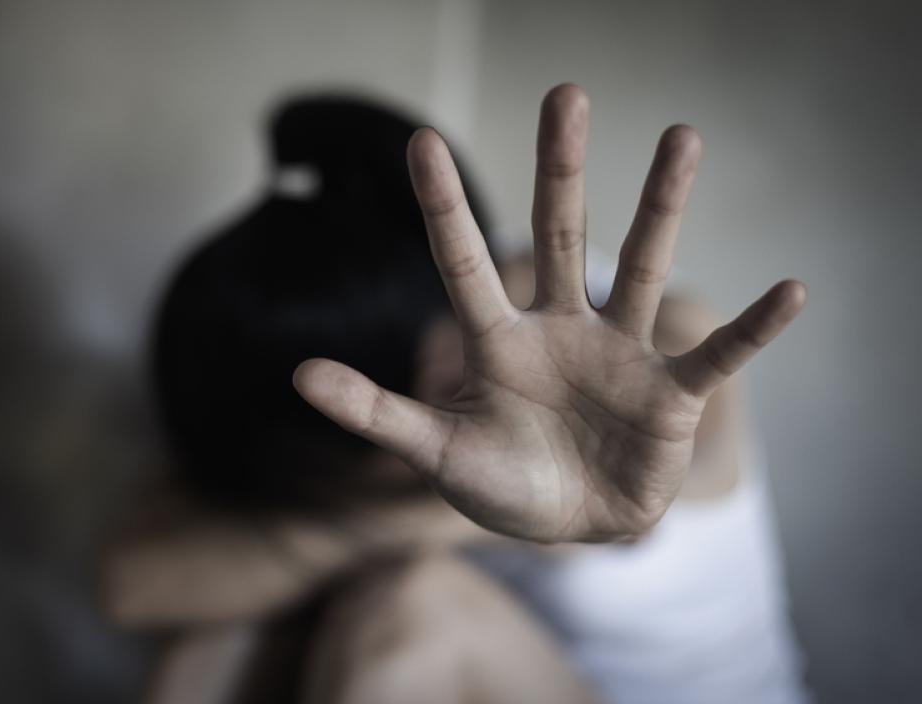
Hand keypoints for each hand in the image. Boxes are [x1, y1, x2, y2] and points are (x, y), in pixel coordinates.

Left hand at [293, 84, 805, 542]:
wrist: (571, 527)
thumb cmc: (502, 485)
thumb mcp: (436, 450)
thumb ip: (375, 412)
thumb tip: (297, 374)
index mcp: (498, 340)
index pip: (463, 262)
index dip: (441, 206)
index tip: (418, 142)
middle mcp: (561, 329)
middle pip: (559, 235)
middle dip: (558, 167)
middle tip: (564, 93)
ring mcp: (620, 354)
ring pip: (642, 267)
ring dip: (661, 206)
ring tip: (681, 136)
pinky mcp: (670, 394)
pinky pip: (718, 354)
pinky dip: (752, 329)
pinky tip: (792, 290)